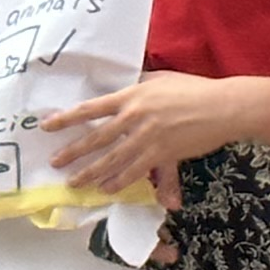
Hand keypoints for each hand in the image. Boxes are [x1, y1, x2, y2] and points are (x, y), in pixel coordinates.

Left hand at [40, 72, 245, 204]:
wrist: (222, 106)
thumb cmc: (194, 90)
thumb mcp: (161, 81)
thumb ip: (139, 88)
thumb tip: (124, 88)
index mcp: (131, 96)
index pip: (91, 108)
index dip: (67, 118)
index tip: (47, 125)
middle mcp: (134, 116)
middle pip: (95, 138)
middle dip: (72, 152)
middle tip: (55, 162)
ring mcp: (146, 136)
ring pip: (111, 159)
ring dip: (91, 172)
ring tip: (75, 182)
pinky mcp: (161, 153)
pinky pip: (134, 171)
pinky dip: (119, 181)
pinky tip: (106, 188)